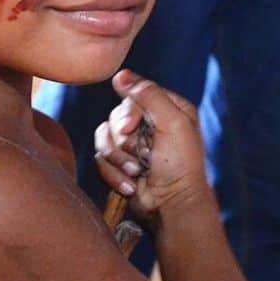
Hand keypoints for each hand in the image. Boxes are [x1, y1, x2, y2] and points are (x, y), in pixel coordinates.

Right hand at [94, 69, 209, 221]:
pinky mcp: (120, 164)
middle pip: (115, 117)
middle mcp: (150, 124)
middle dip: (124, 140)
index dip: (128, 113)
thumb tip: (121, 75)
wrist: (171, 205)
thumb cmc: (179, 165)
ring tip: (137, 173)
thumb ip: (149, 94)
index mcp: (167, 109)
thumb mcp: (172, 122)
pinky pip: (100, 159)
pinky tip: (132, 185)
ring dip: (119, 159)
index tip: (131, 128)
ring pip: (104, 137)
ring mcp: (134, 145)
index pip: (133, 95)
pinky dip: (114, 174)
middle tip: (142, 156)